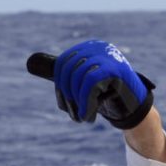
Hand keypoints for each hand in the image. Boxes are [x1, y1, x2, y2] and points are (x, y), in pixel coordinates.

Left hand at [28, 41, 154, 128]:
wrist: (134, 107)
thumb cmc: (106, 96)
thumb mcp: (81, 84)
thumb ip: (63, 74)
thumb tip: (31, 61)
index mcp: (88, 48)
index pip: (62, 64)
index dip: (60, 88)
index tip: (66, 104)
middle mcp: (98, 47)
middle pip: (68, 70)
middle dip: (67, 96)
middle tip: (74, 114)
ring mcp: (108, 56)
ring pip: (78, 77)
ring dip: (77, 103)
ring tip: (83, 117)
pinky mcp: (116, 69)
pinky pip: (90, 83)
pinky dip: (85, 103)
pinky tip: (88, 116)